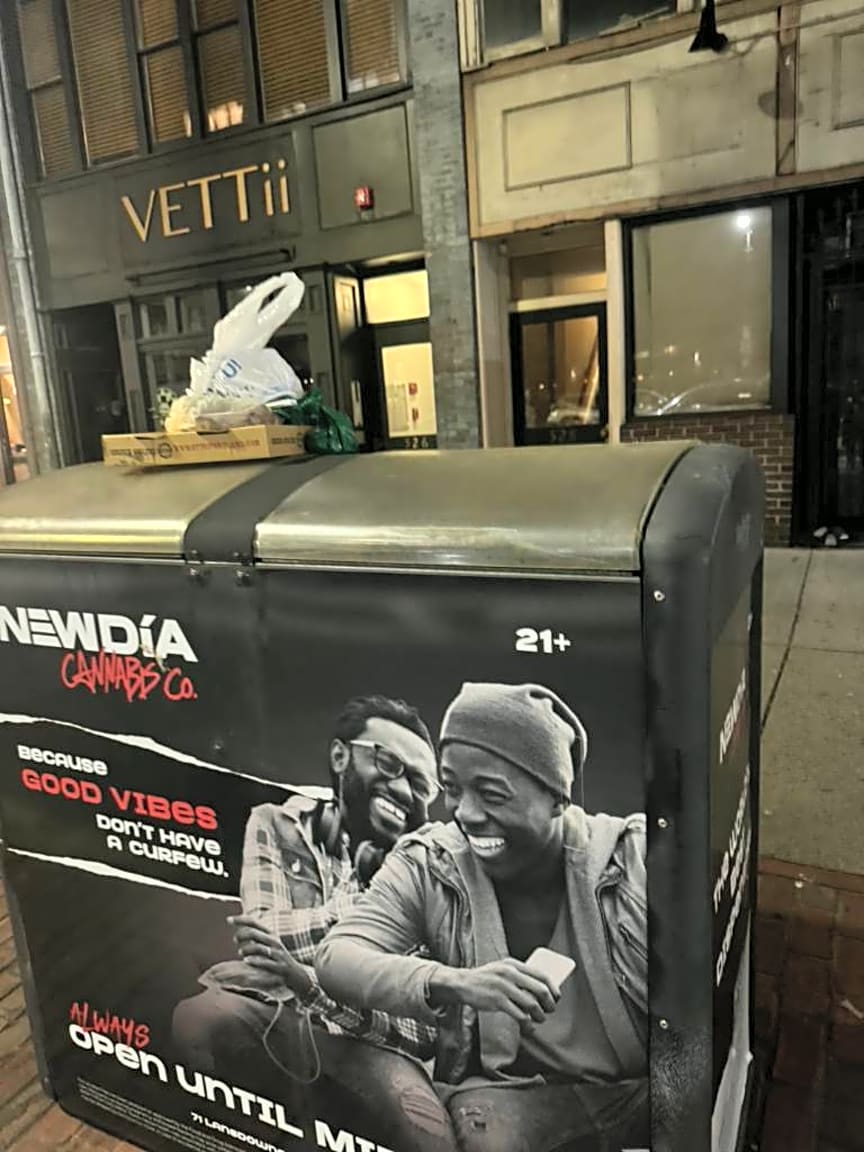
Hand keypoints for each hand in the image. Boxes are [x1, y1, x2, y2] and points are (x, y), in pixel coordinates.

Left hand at [228, 915, 313, 996]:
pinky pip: (266, 963)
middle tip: (235, 940)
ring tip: (240, 953)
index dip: (241, 920)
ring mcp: (277, 954)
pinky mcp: (279, 967)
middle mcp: (274, 942)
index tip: (228, 919)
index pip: (254, 923)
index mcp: (270, 935)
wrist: (296, 975)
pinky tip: (246, 961)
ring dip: (247, 949)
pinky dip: (255, 961)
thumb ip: (255, 939)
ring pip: (259, 947)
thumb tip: (238, 932)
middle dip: (242, 934)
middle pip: (255, 933)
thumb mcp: (268, 946)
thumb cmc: (277, 959)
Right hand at [429, 958, 559, 1024]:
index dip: (553, 988)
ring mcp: (503, 987)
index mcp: (514, 964)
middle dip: (549, 1003)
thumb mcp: (503, 970)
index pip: (542, 974)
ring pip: (531, 1004)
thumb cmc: (486, 979)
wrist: (463, 984)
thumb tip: (542, 989)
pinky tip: (528, 1027)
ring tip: (539, 1020)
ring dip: (540, 1015)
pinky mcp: (497, 1001)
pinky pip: (519, 1015)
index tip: (556, 998)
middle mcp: (510, 973)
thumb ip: (519, 976)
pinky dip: (527, 1024)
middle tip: (550, 1010)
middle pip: (540, 989)